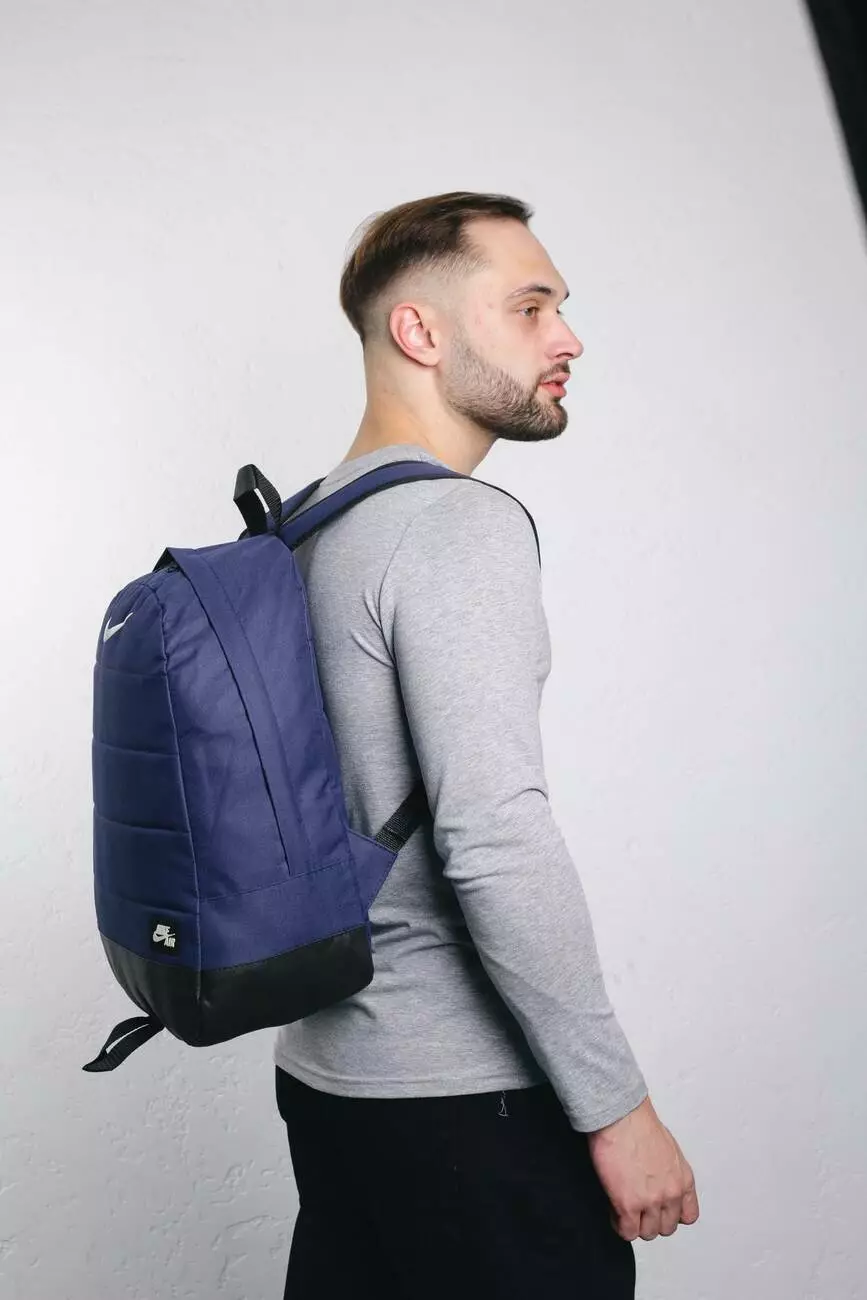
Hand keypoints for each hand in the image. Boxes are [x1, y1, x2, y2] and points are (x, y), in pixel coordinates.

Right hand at [586, 1095, 699, 1241]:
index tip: (660, 1209)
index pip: (688, 1216)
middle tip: (638, 1207)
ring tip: (624, 1208)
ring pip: (647, 1233)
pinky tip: (614, 1210)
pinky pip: (627, 1232)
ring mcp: (650, 1202)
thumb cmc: (639, 1122)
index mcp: (684, 1179)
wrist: (621, 1116)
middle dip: (651, 1220)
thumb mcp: (668, 1149)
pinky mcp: (628, 1205)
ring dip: (635, 1223)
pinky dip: (620, 1225)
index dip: (671, 1214)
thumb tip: (657, 1180)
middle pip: (666, 1228)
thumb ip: (669, 1172)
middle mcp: (671, 1194)